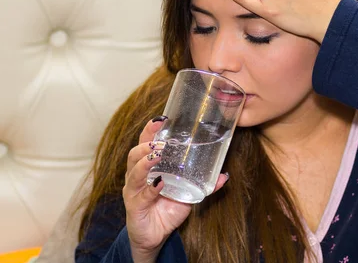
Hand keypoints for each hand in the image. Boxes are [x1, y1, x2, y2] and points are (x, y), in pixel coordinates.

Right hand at [123, 118, 228, 260]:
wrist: (155, 237)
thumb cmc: (167, 208)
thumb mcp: (187, 193)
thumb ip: (203, 184)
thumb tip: (224, 175)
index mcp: (147, 167)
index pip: (145, 143)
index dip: (150, 130)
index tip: (161, 120)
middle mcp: (136, 176)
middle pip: (134, 154)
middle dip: (147, 145)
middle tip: (161, 142)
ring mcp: (133, 191)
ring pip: (133, 172)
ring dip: (145, 162)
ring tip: (158, 156)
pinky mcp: (134, 208)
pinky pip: (141, 196)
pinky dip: (150, 189)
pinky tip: (160, 184)